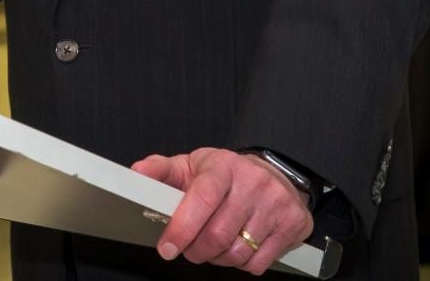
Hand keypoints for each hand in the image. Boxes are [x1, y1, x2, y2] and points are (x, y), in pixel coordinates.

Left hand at [132, 148, 312, 274]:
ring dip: (217, 259)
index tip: (167, 247)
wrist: (272, 174)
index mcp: (223, 165)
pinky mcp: (292, 223)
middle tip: (188, 248)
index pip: (202, 197)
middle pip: (217, 234)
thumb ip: (162, 170)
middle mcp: (252, 181)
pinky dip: (241, 264)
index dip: (182, 226)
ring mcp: (274, 203)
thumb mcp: (192, 165)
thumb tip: (137, 173)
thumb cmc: (226, 174)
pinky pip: (258, 263)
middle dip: (196, 250)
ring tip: (213, 245)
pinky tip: (238, 246)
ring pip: (236, 253)